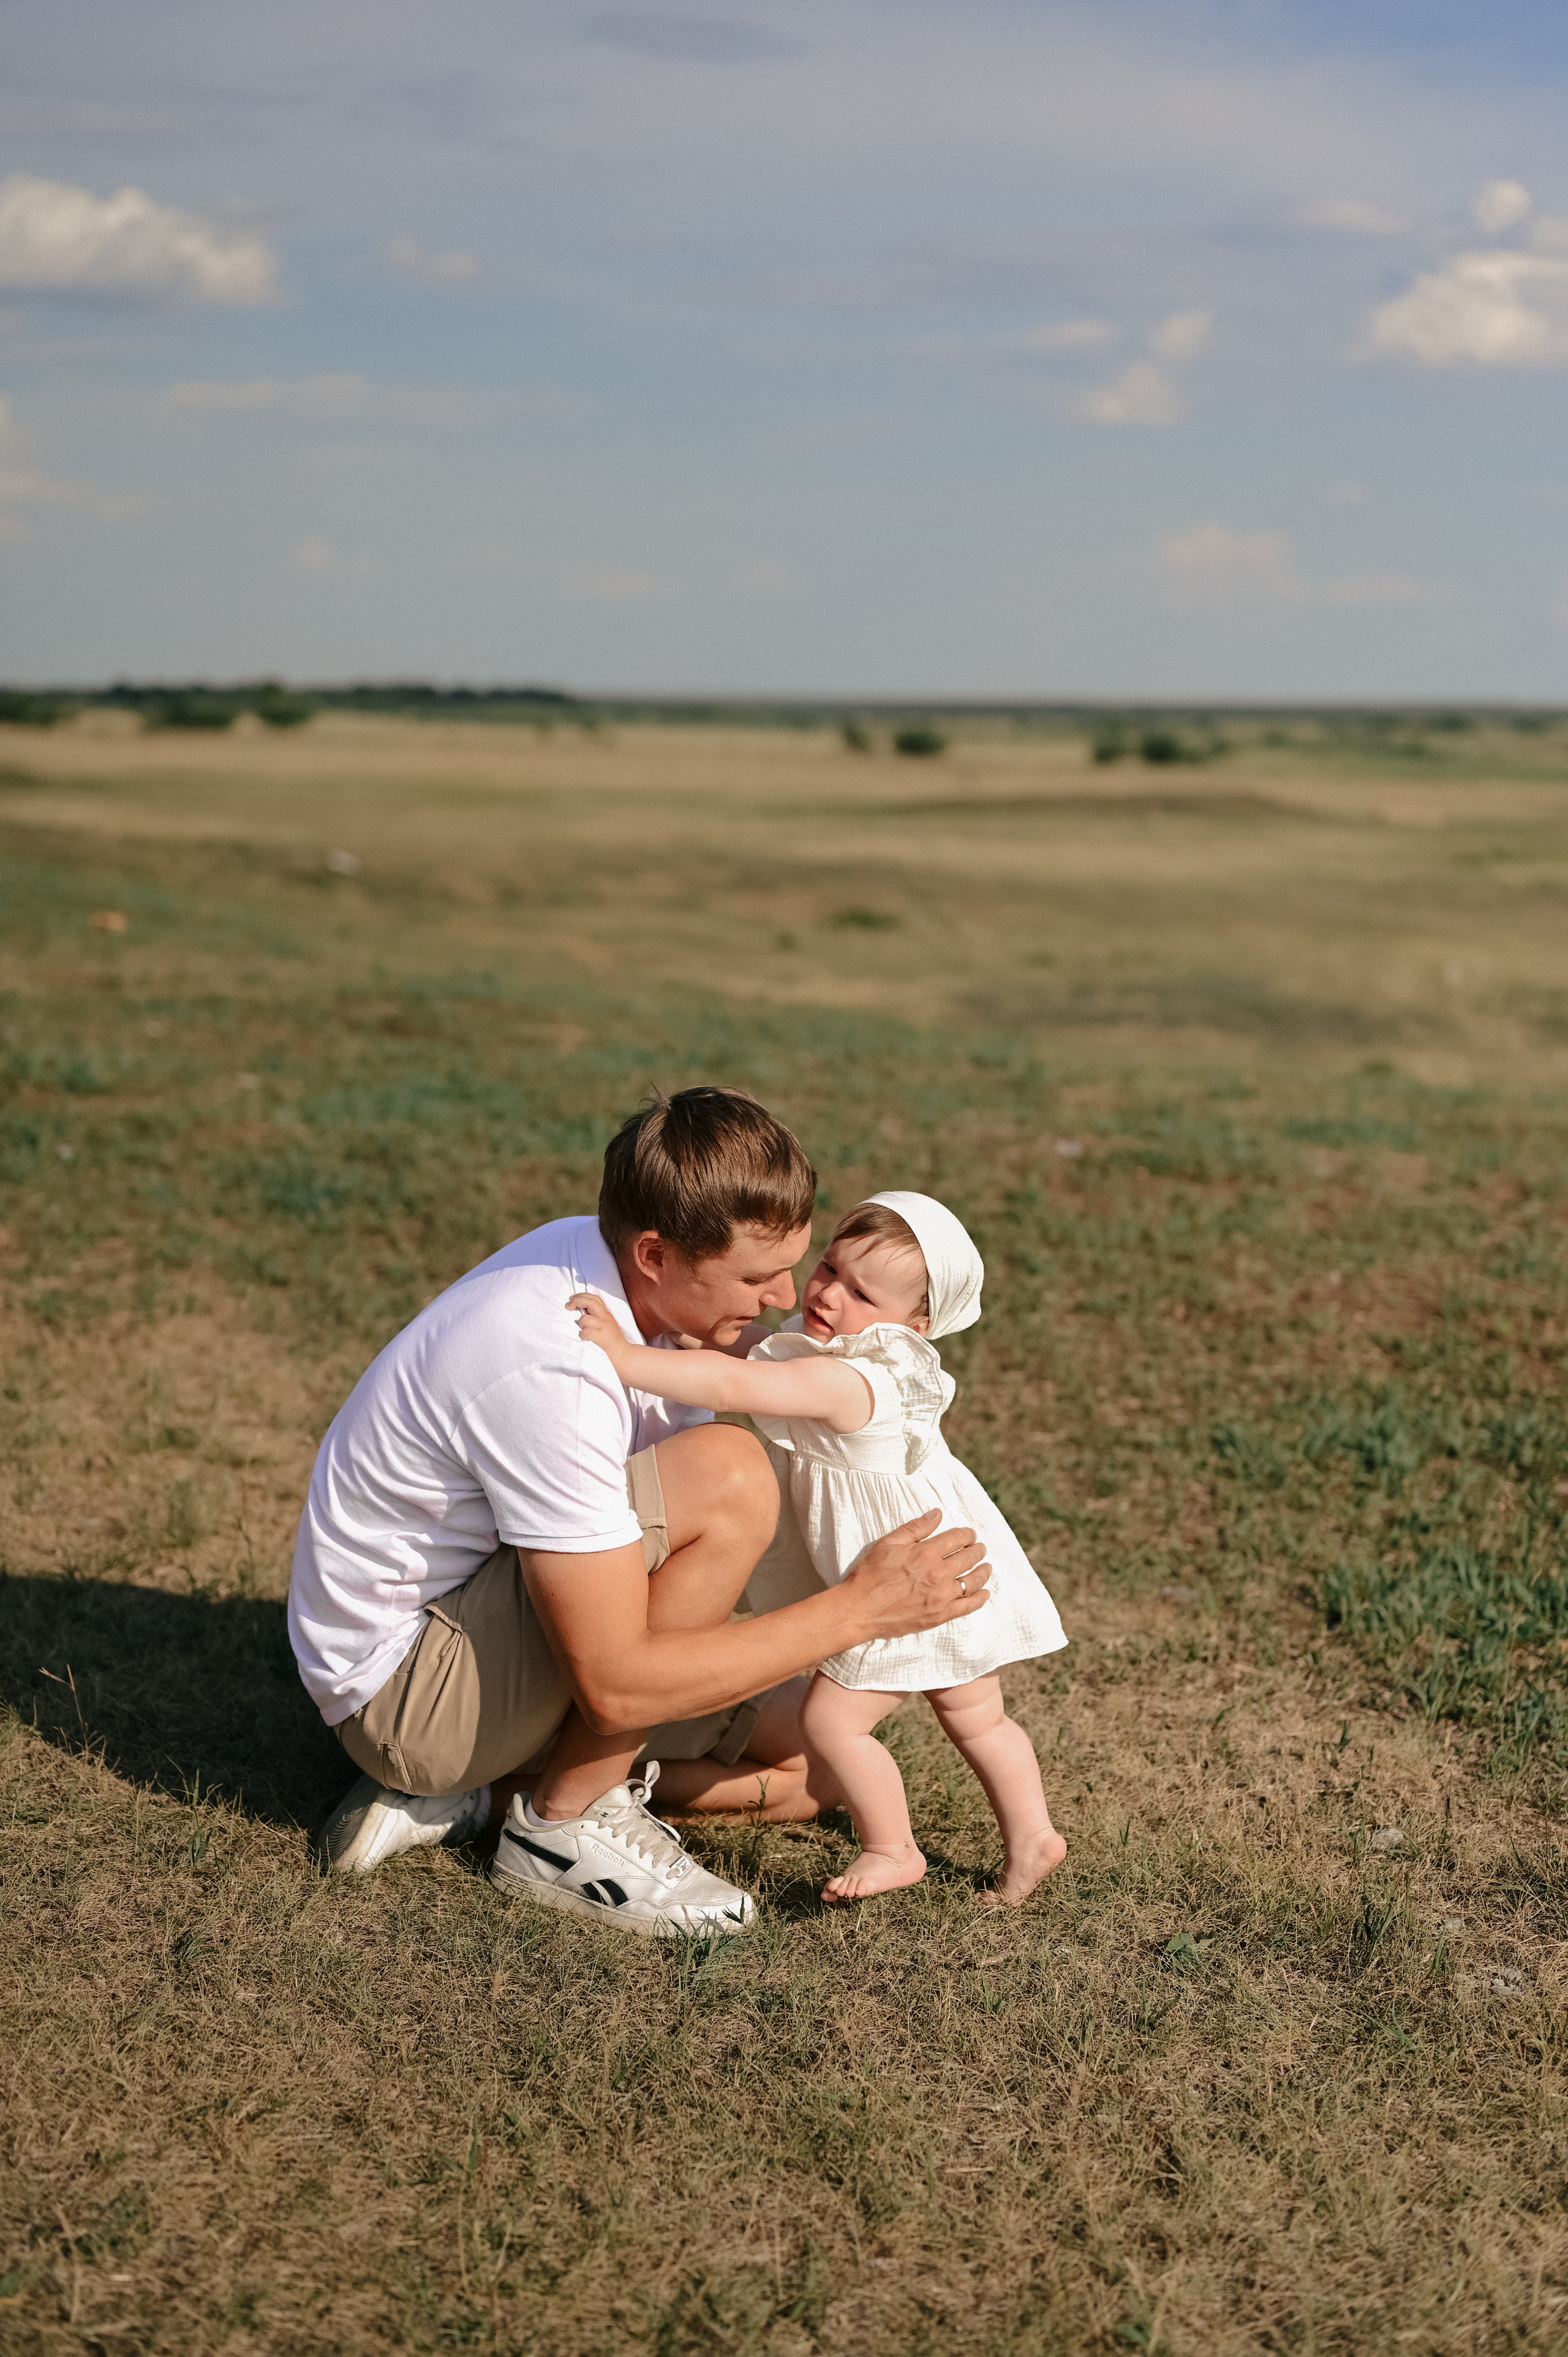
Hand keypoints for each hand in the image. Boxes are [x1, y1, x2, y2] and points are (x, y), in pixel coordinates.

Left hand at [568, 1291, 628, 1367]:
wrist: (622, 1354)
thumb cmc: (611, 1341)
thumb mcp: (606, 1324)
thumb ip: (597, 1316)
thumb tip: (580, 1309)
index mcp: (606, 1314)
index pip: (594, 1298)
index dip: (582, 1295)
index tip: (572, 1298)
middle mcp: (605, 1317)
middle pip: (590, 1302)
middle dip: (577, 1301)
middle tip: (568, 1306)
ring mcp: (603, 1326)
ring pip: (585, 1318)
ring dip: (580, 1325)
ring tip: (583, 1331)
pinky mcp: (601, 1336)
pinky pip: (585, 1331)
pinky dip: (582, 1335)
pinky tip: (585, 1339)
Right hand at [841, 1508, 990, 1642]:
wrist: (859, 1609)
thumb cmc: (870, 1574)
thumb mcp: (888, 1543)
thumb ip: (915, 1528)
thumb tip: (937, 1514)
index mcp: (926, 1552)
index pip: (957, 1538)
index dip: (967, 1534)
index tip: (969, 1535)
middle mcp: (939, 1574)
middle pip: (968, 1558)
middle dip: (977, 1550)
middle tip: (980, 1548)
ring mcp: (941, 1596)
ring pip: (973, 1581)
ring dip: (983, 1572)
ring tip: (987, 1567)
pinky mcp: (940, 1615)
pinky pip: (968, 1606)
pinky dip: (980, 1599)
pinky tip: (985, 1593)